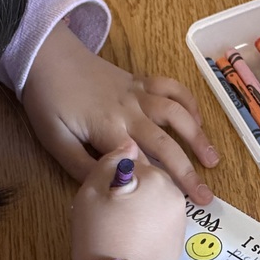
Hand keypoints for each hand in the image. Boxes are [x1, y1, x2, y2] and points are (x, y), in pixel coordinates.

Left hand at [21, 23, 218, 204]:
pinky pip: (172, 87)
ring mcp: (138, 92)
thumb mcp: (55, 141)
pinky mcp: (139, 80)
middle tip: (205, 196)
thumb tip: (109, 188)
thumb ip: (81, 166)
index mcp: (109, 129)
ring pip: (177, 113)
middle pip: (167, 143)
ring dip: (198, 136)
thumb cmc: (48, 101)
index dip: (162, 184)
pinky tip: (198, 120)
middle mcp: (130, 111)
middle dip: (188, 171)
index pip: (142, 163)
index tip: (178, 204)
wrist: (47, 56)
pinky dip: (189, 102)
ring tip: (212, 159)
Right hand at [70, 144, 186, 259]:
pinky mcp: (180, 241)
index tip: (103, 196)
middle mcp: (174, 194)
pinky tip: (132, 239)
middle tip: (110, 214)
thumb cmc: (100, 236)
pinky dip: (149, 225)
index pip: (132, 161)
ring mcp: (180, 219)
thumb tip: (128, 145)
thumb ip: (110, 161)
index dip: (113, 177)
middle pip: (149, 181)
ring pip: (156, 201)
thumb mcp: (91, 192)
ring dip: (141, 208)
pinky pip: (161, 222)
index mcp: (155, 177)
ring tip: (120, 229)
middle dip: (131, 191)